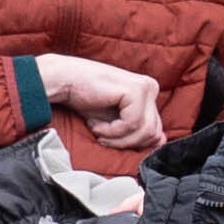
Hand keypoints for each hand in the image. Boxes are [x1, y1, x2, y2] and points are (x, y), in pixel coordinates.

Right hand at [37, 51, 167, 156]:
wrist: (63, 81)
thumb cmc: (86, 101)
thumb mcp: (116, 121)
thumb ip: (138, 129)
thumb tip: (160, 142)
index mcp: (148, 94)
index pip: (156, 132)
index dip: (131, 142)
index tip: (109, 136)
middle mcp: (150, 88)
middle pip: (153, 134)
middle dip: (125, 142)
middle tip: (101, 134)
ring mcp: (145, 88)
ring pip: (145, 132)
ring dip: (117, 138)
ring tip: (98, 129)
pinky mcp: (136, 90)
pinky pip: (132, 125)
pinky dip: (111, 131)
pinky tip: (95, 123)